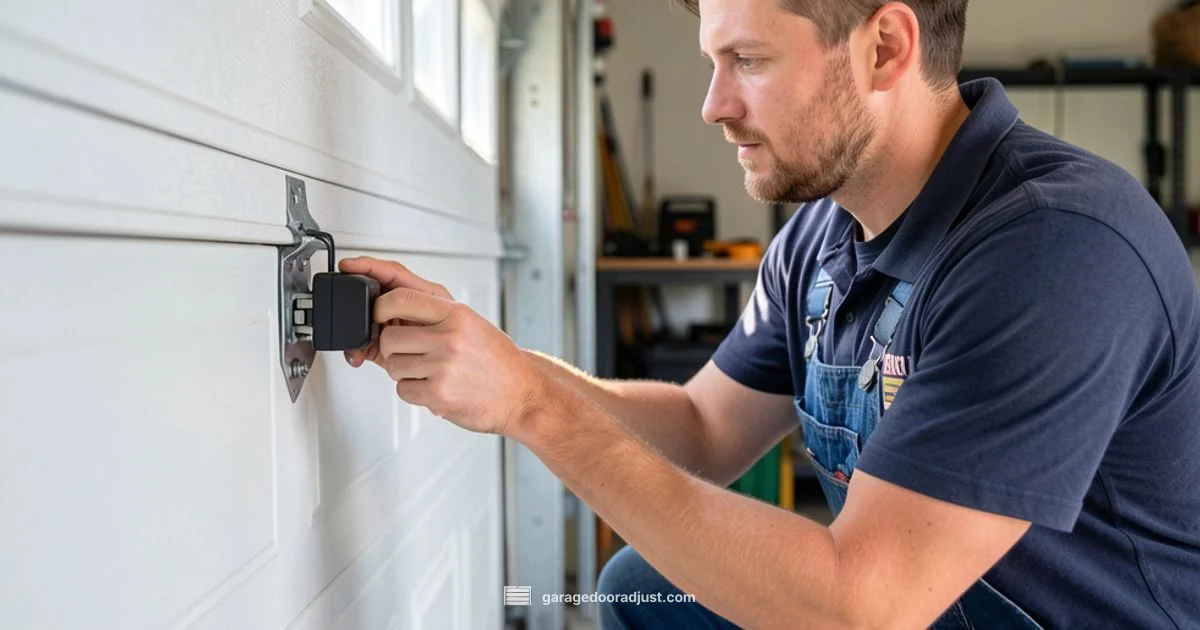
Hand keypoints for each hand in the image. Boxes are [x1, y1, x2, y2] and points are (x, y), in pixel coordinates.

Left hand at [337, 256, 548, 435]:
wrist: (523, 395)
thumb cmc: (496, 361)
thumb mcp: (468, 324)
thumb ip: (428, 315)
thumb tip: (381, 313)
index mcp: (456, 314)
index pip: (399, 297)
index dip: (379, 306)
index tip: (375, 312)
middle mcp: (450, 337)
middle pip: (389, 336)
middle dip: (392, 347)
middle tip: (412, 352)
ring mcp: (444, 366)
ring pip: (392, 365)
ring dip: (404, 371)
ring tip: (431, 371)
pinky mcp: (439, 394)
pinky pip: (402, 390)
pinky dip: (414, 391)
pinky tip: (435, 387)